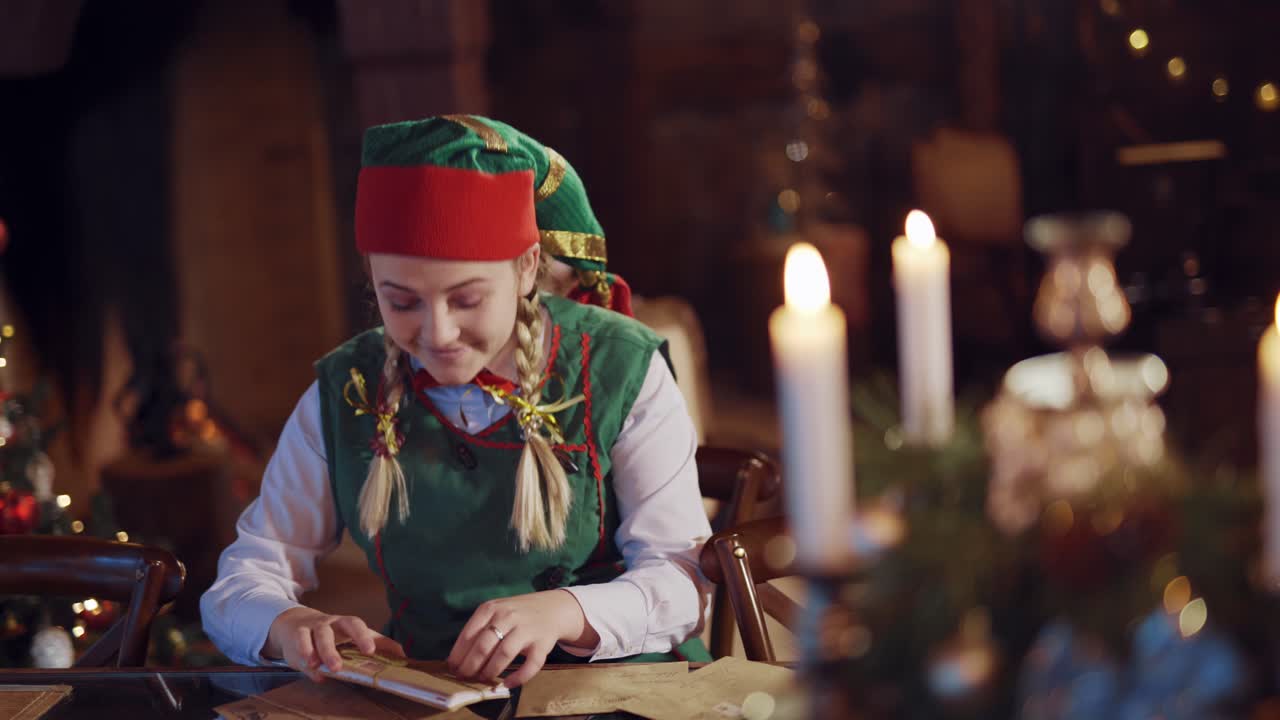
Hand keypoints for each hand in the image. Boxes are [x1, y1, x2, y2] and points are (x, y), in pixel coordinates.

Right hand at [264, 606, 405, 681]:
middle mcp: (332, 623)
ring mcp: (314, 627)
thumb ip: (374, 645)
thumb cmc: (329, 634)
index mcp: (346, 624)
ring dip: (326, 651)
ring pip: (322, 634)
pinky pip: (301, 640)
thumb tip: (403, 654)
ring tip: (328, 667)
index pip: (358, 625)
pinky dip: (306, 653)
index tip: (371, 651)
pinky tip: (310, 665)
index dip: (365, 637)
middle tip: (351, 661)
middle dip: (354, 640)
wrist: (293, 624)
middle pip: (344, 625)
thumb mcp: (349, 638)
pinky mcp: (298, 634)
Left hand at [446, 589, 597, 687]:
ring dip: (490, 671)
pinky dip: (517, 677)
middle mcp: (508, 616)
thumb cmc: (516, 614)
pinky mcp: (542, 643)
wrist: (551, 609)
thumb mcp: (495, 612)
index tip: (453, 669)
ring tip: (483, 680)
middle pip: (483, 646)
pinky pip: (531, 664)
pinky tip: (506, 684)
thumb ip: (478, 629)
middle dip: (470, 666)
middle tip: (465, 677)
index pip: (469, 635)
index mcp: (491, 608)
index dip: (458, 655)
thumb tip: (457, 659)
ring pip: (504, 653)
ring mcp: (526, 629)